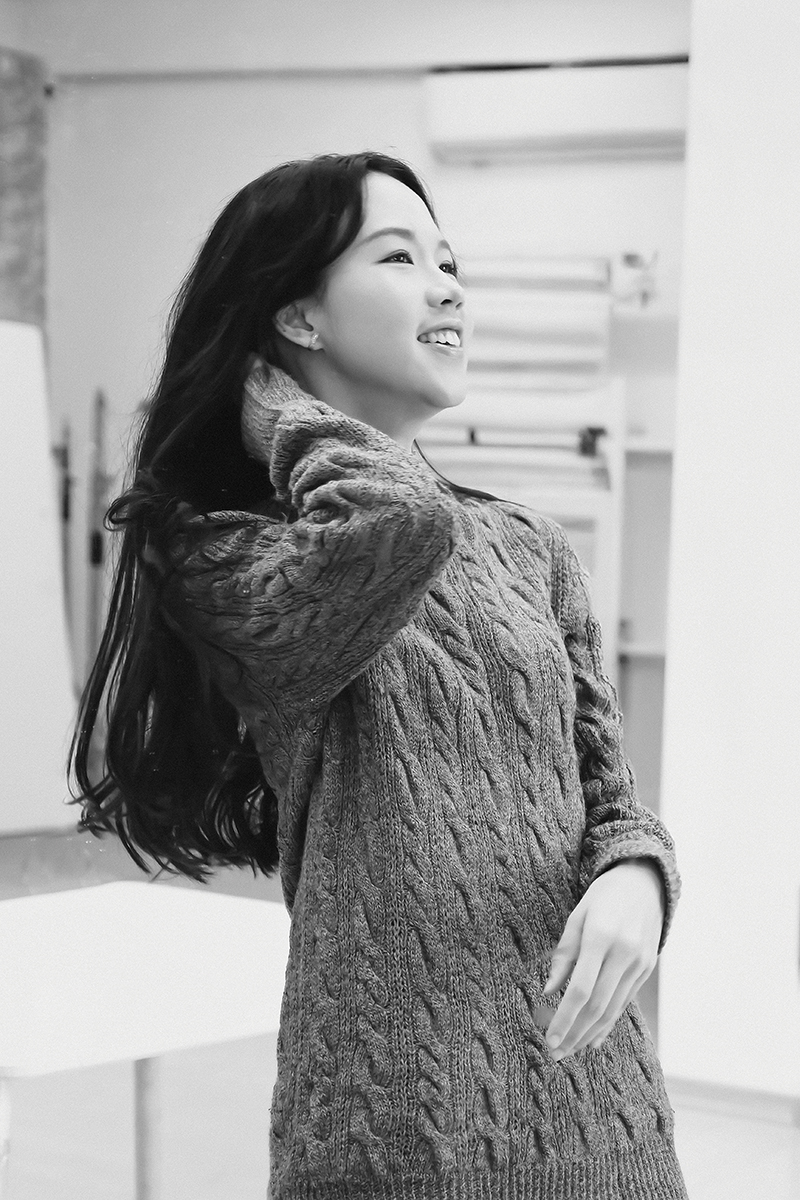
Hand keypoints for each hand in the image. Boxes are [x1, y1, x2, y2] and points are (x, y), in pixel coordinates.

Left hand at [539, 858, 664, 1059]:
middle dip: (575, 1034)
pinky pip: (625, 1002)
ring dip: (590, 1034)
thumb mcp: (577, 916)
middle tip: (555, 1053)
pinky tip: (594, 1037)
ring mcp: (640, 963)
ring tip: (570, 1050)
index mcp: (602, 937)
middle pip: (597, 1006)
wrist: (645, 882)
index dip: (564, 1019)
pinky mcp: (648, 969)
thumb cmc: (603, 897)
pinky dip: (608, 1022)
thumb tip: (548, 991)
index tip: (549, 1038)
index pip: (580, 990)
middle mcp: (625, 954)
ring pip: (613, 1009)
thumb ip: (563, 955)